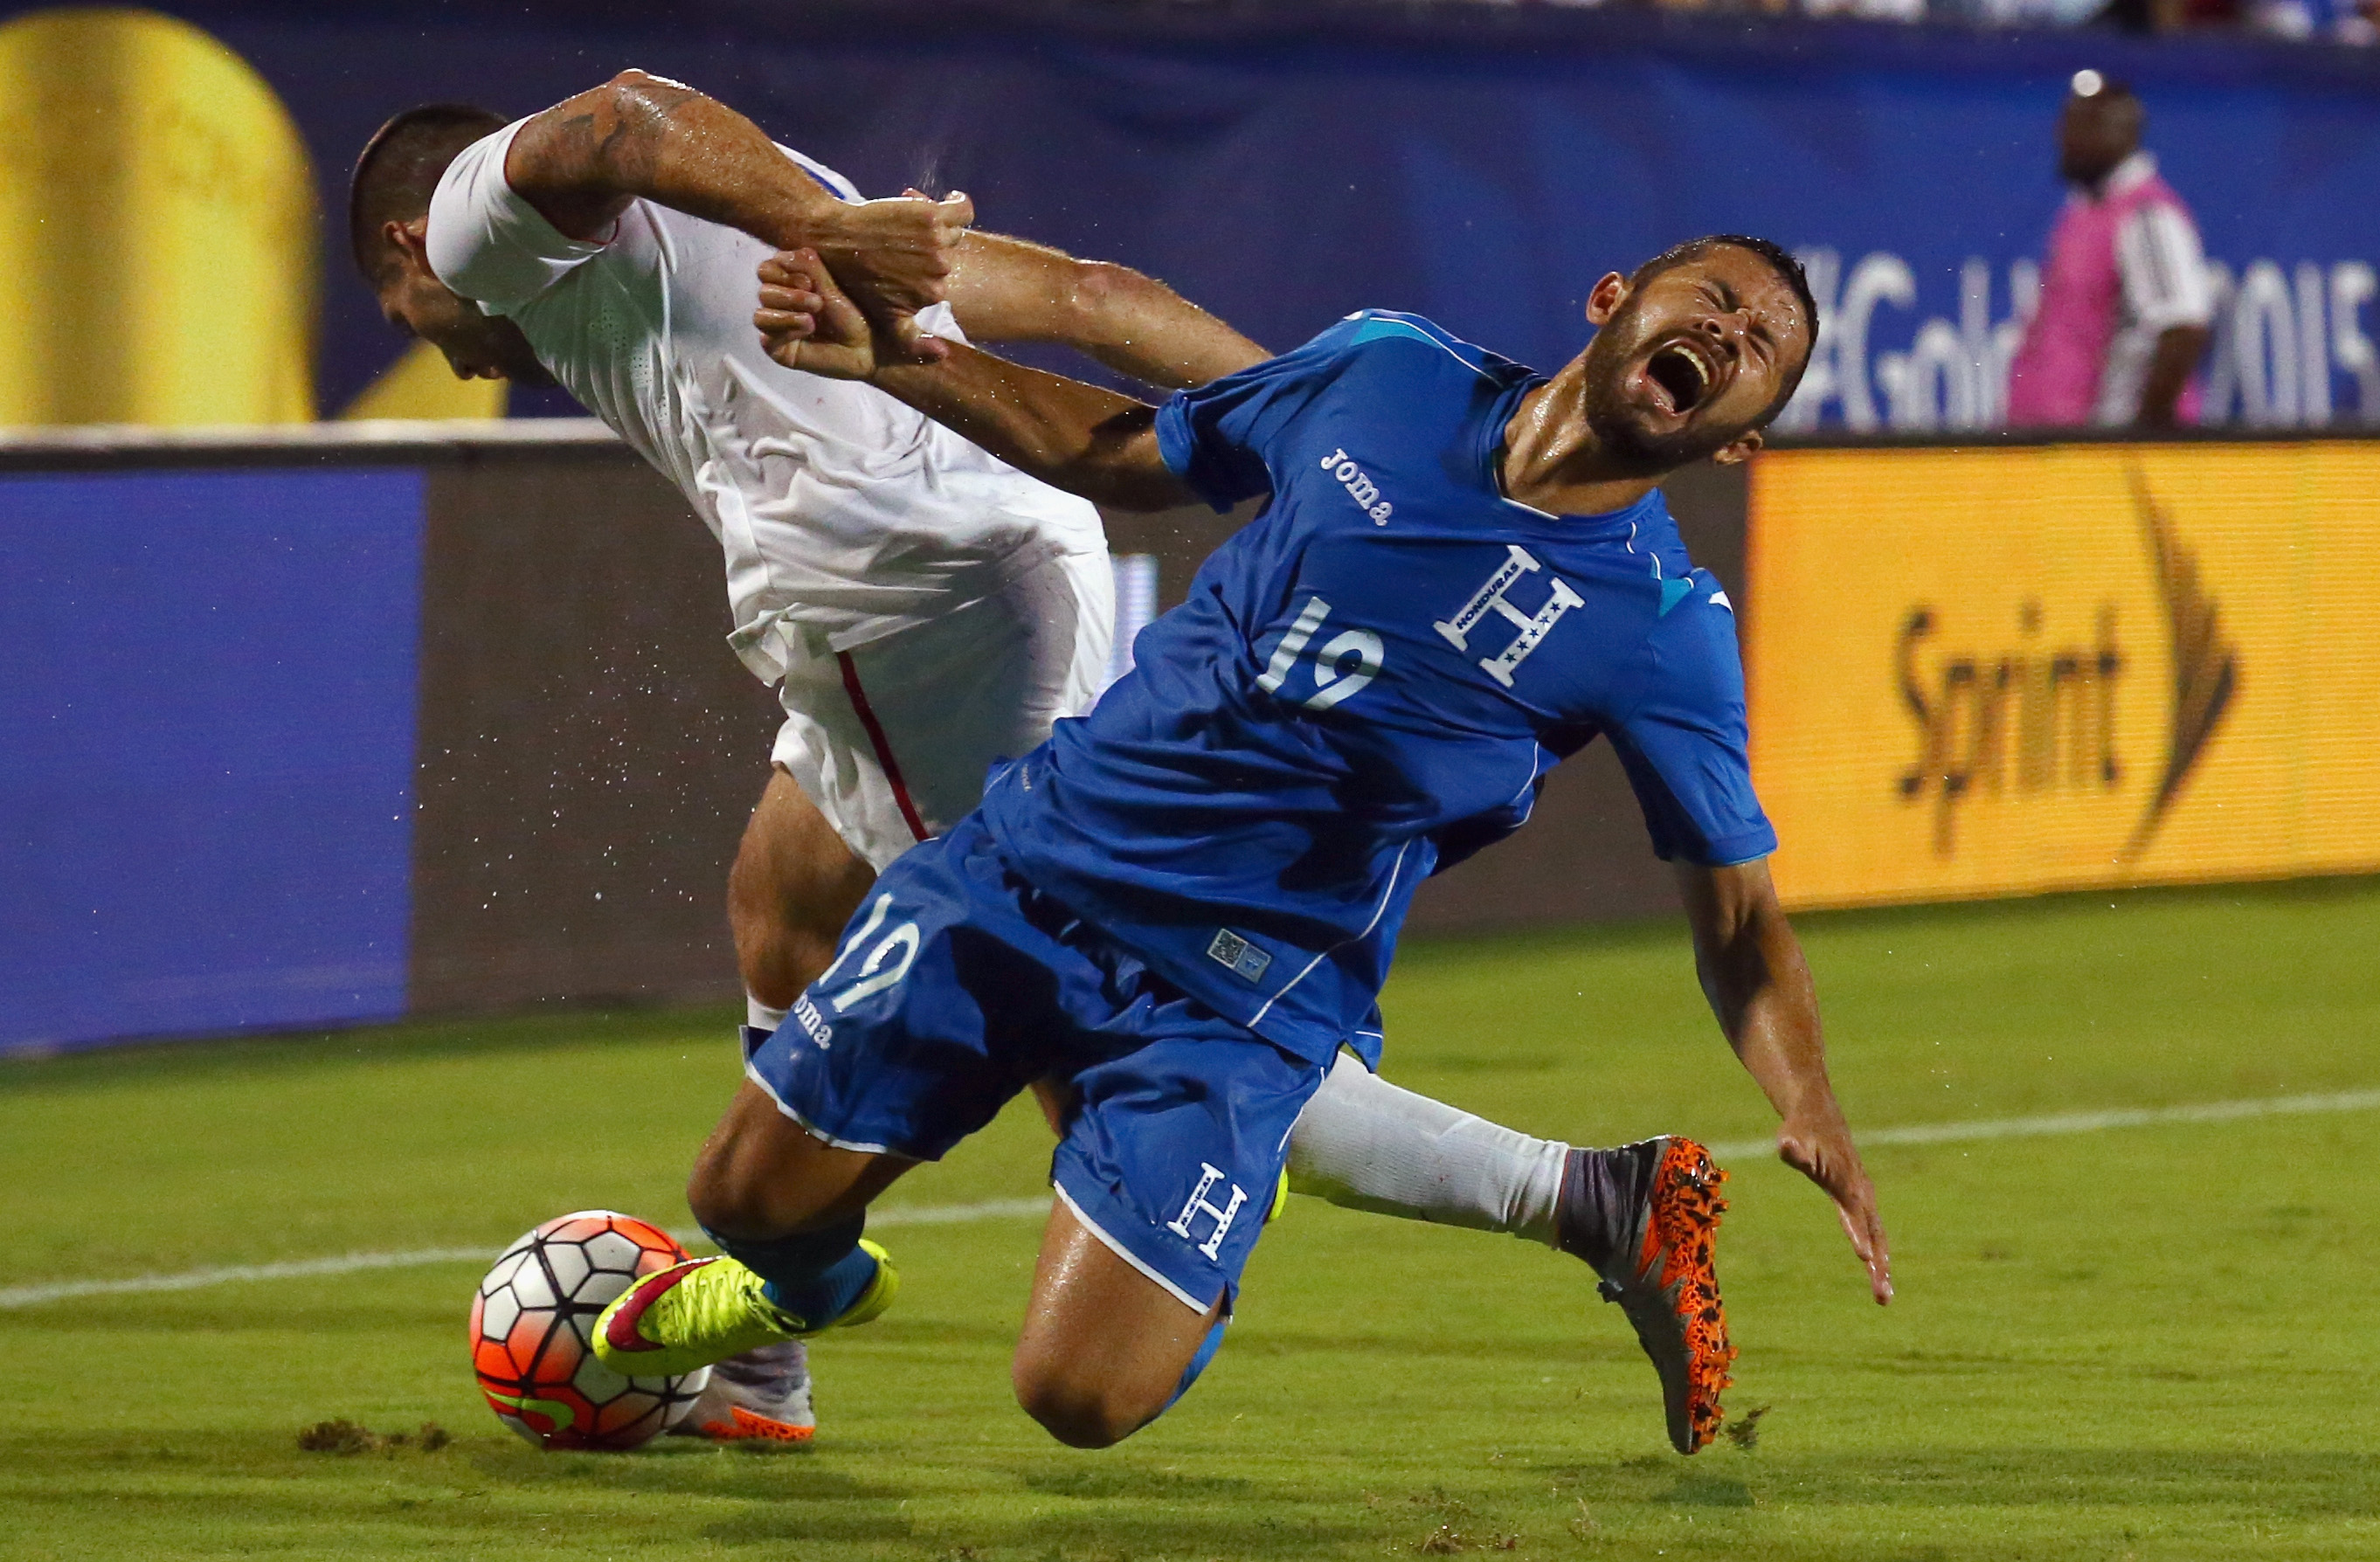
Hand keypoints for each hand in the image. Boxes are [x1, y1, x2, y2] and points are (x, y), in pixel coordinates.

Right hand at [754, 250, 879, 380]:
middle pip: (763, 291)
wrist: (865, 346)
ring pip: (759, 316)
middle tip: (818, 302)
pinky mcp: (778, 349)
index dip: (784, 272)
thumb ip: (808, 265)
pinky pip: (766, 337)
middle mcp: (778, 304)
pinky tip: (807, 330)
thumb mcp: (830, 284)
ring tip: (813, 319)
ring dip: (788, 312)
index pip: (766, 270)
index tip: (810, 281)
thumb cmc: (851, 314)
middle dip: (790, 295)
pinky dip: (787, 329)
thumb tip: (784, 255)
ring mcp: (776, 328)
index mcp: (787, 283)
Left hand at [804, 189, 973, 364]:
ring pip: (953, 232)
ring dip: (938, 225)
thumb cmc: (854, 277)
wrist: (831, 238)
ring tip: (910, 222)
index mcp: (931, 296)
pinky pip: (962, 209)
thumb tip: (942, 354)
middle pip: (949, 254)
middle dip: (930, 247)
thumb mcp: (886, 317)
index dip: (925, 269)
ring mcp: (937, 245)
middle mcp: (939, 273)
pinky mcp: (931, 217)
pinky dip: (959, 203)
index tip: (905, 261)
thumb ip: (911, 338)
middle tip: (900, 241)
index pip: (943, 278)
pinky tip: (951, 198)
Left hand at [1776, 1101, 1892, 1304]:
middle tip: (1882, 1297)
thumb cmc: (1799, 1130)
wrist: (1817, 1114)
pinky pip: (1875, 1229)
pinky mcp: (1863, 1197)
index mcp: (1845, 1182)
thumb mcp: (1790, 1137)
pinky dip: (1880, 1252)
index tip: (1864, 1258)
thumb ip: (1792, 1149)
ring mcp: (1864, 1195)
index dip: (1858, 1234)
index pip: (1853, 1214)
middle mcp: (1861, 1191)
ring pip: (1878, 1234)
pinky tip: (1880, 1273)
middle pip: (1873, 1233)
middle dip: (1878, 1265)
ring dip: (1883, 1265)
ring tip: (1883, 1297)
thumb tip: (1788, 1147)